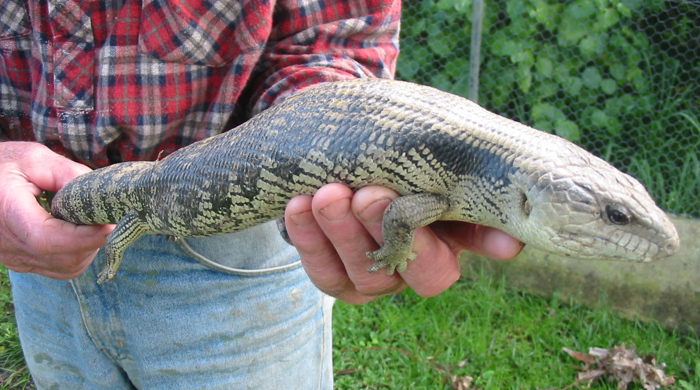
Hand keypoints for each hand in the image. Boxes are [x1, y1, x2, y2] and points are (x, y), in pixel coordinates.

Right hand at [0, 142, 112, 278]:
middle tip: (105, 216)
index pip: (46, 239)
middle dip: (93, 240)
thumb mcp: (34, 158)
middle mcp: (6, 243)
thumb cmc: (5, 165)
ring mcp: (13, 257)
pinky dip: (78, 255)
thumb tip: (99, 194)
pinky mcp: (21, 263)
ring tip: (89, 221)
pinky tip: (77, 232)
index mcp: (7, 212)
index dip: (83, 237)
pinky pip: (59, 269)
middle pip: (63, 258)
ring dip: (88, 248)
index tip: (110, 224)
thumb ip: (67, 173)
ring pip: (66, 268)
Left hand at [284, 183, 523, 303]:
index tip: (420, 207)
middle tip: (366, 192)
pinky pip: (320, 270)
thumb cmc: (405, 161)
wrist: (355, 157)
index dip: (430, 247)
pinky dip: (306, 238)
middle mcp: (409, 271)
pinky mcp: (335, 278)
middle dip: (381, 229)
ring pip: (357, 271)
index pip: (440, 267)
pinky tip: (297, 206)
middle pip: (399, 271)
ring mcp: (371, 279)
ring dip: (340, 230)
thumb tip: (510, 246)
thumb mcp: (436, 169)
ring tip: (326, 193)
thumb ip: (463, 193)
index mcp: (443, 247)